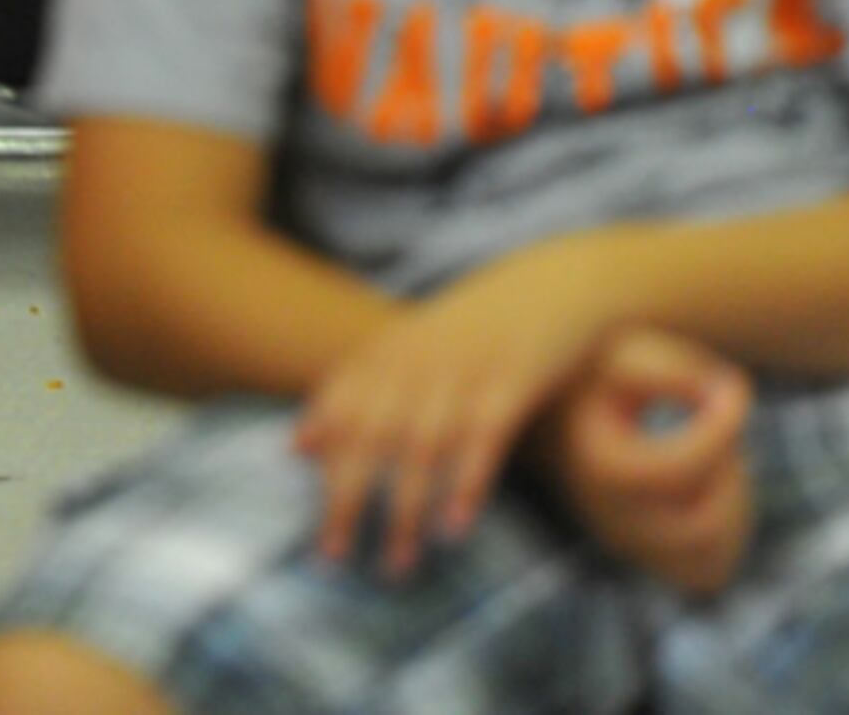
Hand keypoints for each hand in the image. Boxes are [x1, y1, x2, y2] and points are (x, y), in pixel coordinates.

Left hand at [296, 249, 618, 580]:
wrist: (554, 284)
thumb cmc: (475, 328)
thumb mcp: (407, 349)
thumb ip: (352, 393)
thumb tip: (295, 445)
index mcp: (390, 350)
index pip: (340, 406)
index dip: (325, 462)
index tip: (311, 516)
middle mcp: (419, 359)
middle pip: (370, 434)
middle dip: (349, 497)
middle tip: (334, 556)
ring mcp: (465, 369)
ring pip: (422, 447)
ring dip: (406, 510)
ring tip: (396, 563)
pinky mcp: (512, 381)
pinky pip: (483, 438)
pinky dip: (466, 483)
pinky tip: (454, 528)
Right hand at [542, 328, 753, 599]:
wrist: (559, 406)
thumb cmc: (602, 373)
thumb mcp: (630, 354)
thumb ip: (676, 371)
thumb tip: (730, 396)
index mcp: (599, 464)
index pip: (682, 468)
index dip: (724, 424)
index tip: (731, 386)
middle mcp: (609, 519)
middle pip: (703, 525)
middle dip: (728, 474)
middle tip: (716, 430)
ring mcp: (628, 544)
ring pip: (712, 556)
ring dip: (731, 505)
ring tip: (714, 458)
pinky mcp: (648, 555)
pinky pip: (708, 571)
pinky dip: (727, 534)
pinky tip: (714, 485)